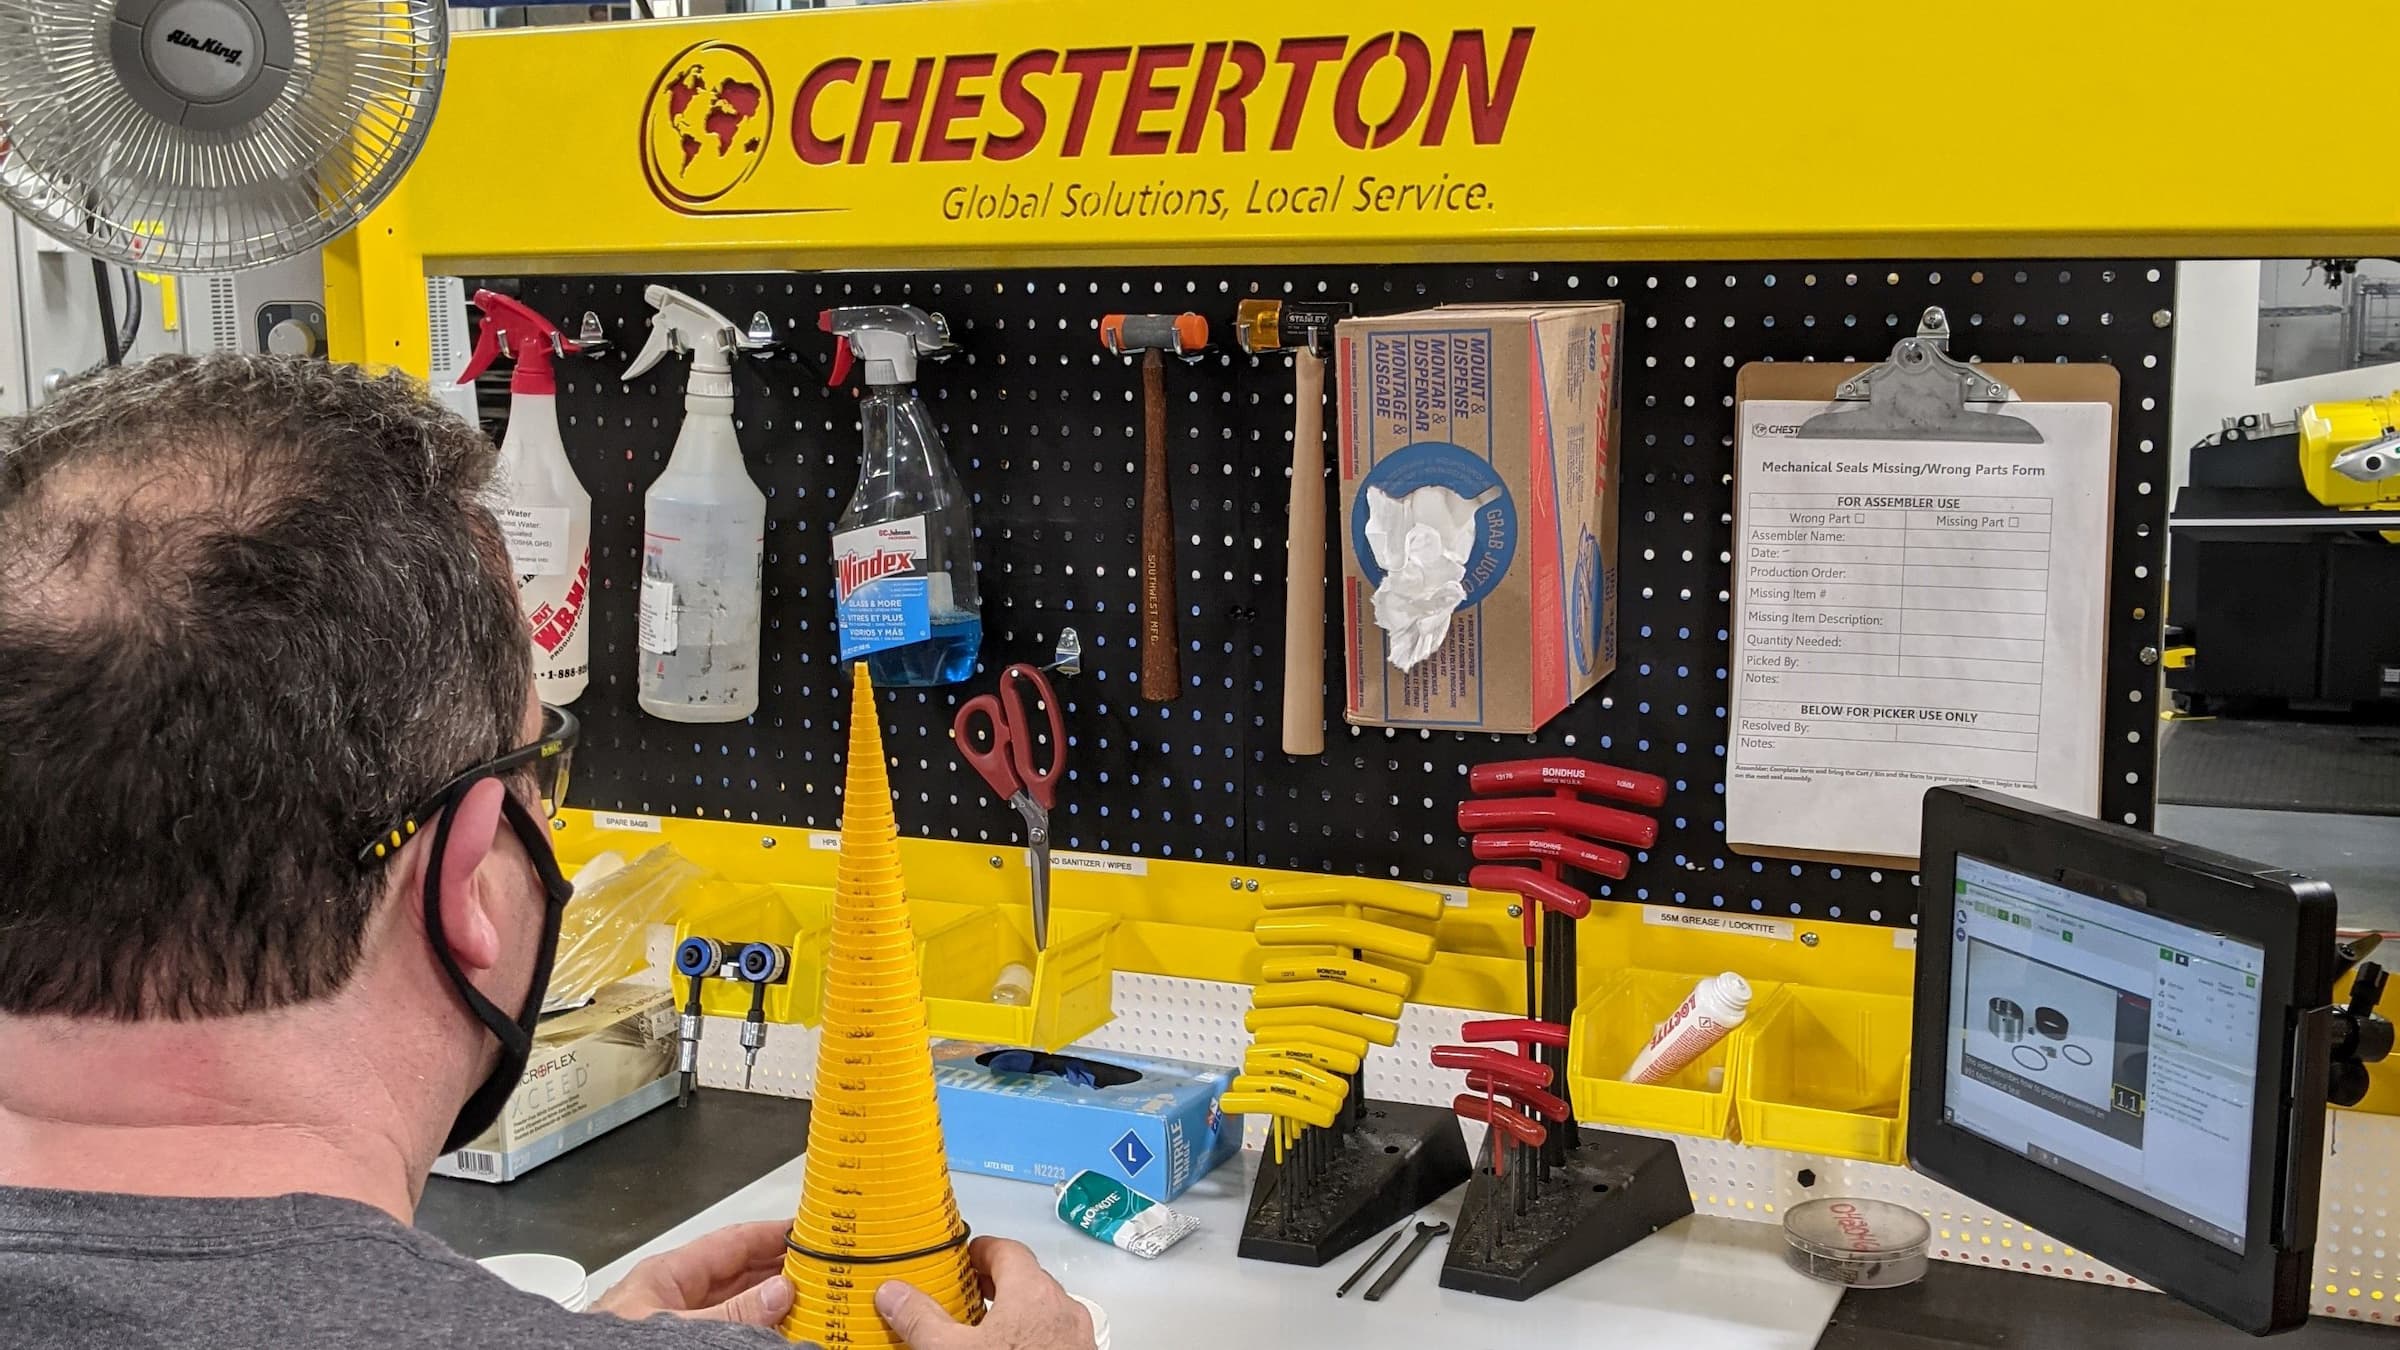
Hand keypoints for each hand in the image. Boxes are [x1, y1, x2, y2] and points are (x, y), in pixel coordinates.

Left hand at [592, 1219, 795, 1326]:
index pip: (730, 1242)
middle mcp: (677, 1297)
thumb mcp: (677, 1327)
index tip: (808, 1230)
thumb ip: (730, 1312)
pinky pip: (730, 1329)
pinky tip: (781, 1330)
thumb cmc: (607, 1345)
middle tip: (822, 1268)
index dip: (772, 1233)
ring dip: (772, 1303)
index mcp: (668, 1274)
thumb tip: (779, 1291)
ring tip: (812, 1300)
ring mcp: (681, 1323)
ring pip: (736, 1305)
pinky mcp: (685, 1342)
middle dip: (779, 1270)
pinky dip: (757, 1327)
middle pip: (738, 1274)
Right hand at [874, 1237, 1094, 1349]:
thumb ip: (922, 1320)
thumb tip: (895, 1296)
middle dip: (994, 1284)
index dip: (980, 1251)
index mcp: (1032, 1291)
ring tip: (984, 1332)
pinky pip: (1053, 1336)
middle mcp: (1061, 1308)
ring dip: (1015, 1313)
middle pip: (1026, 1278)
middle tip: (966, 1295)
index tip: (962, 1259)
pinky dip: (1031, 1336)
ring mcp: (1076, 1335)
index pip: (1007, 1249)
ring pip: (1042, 1310)